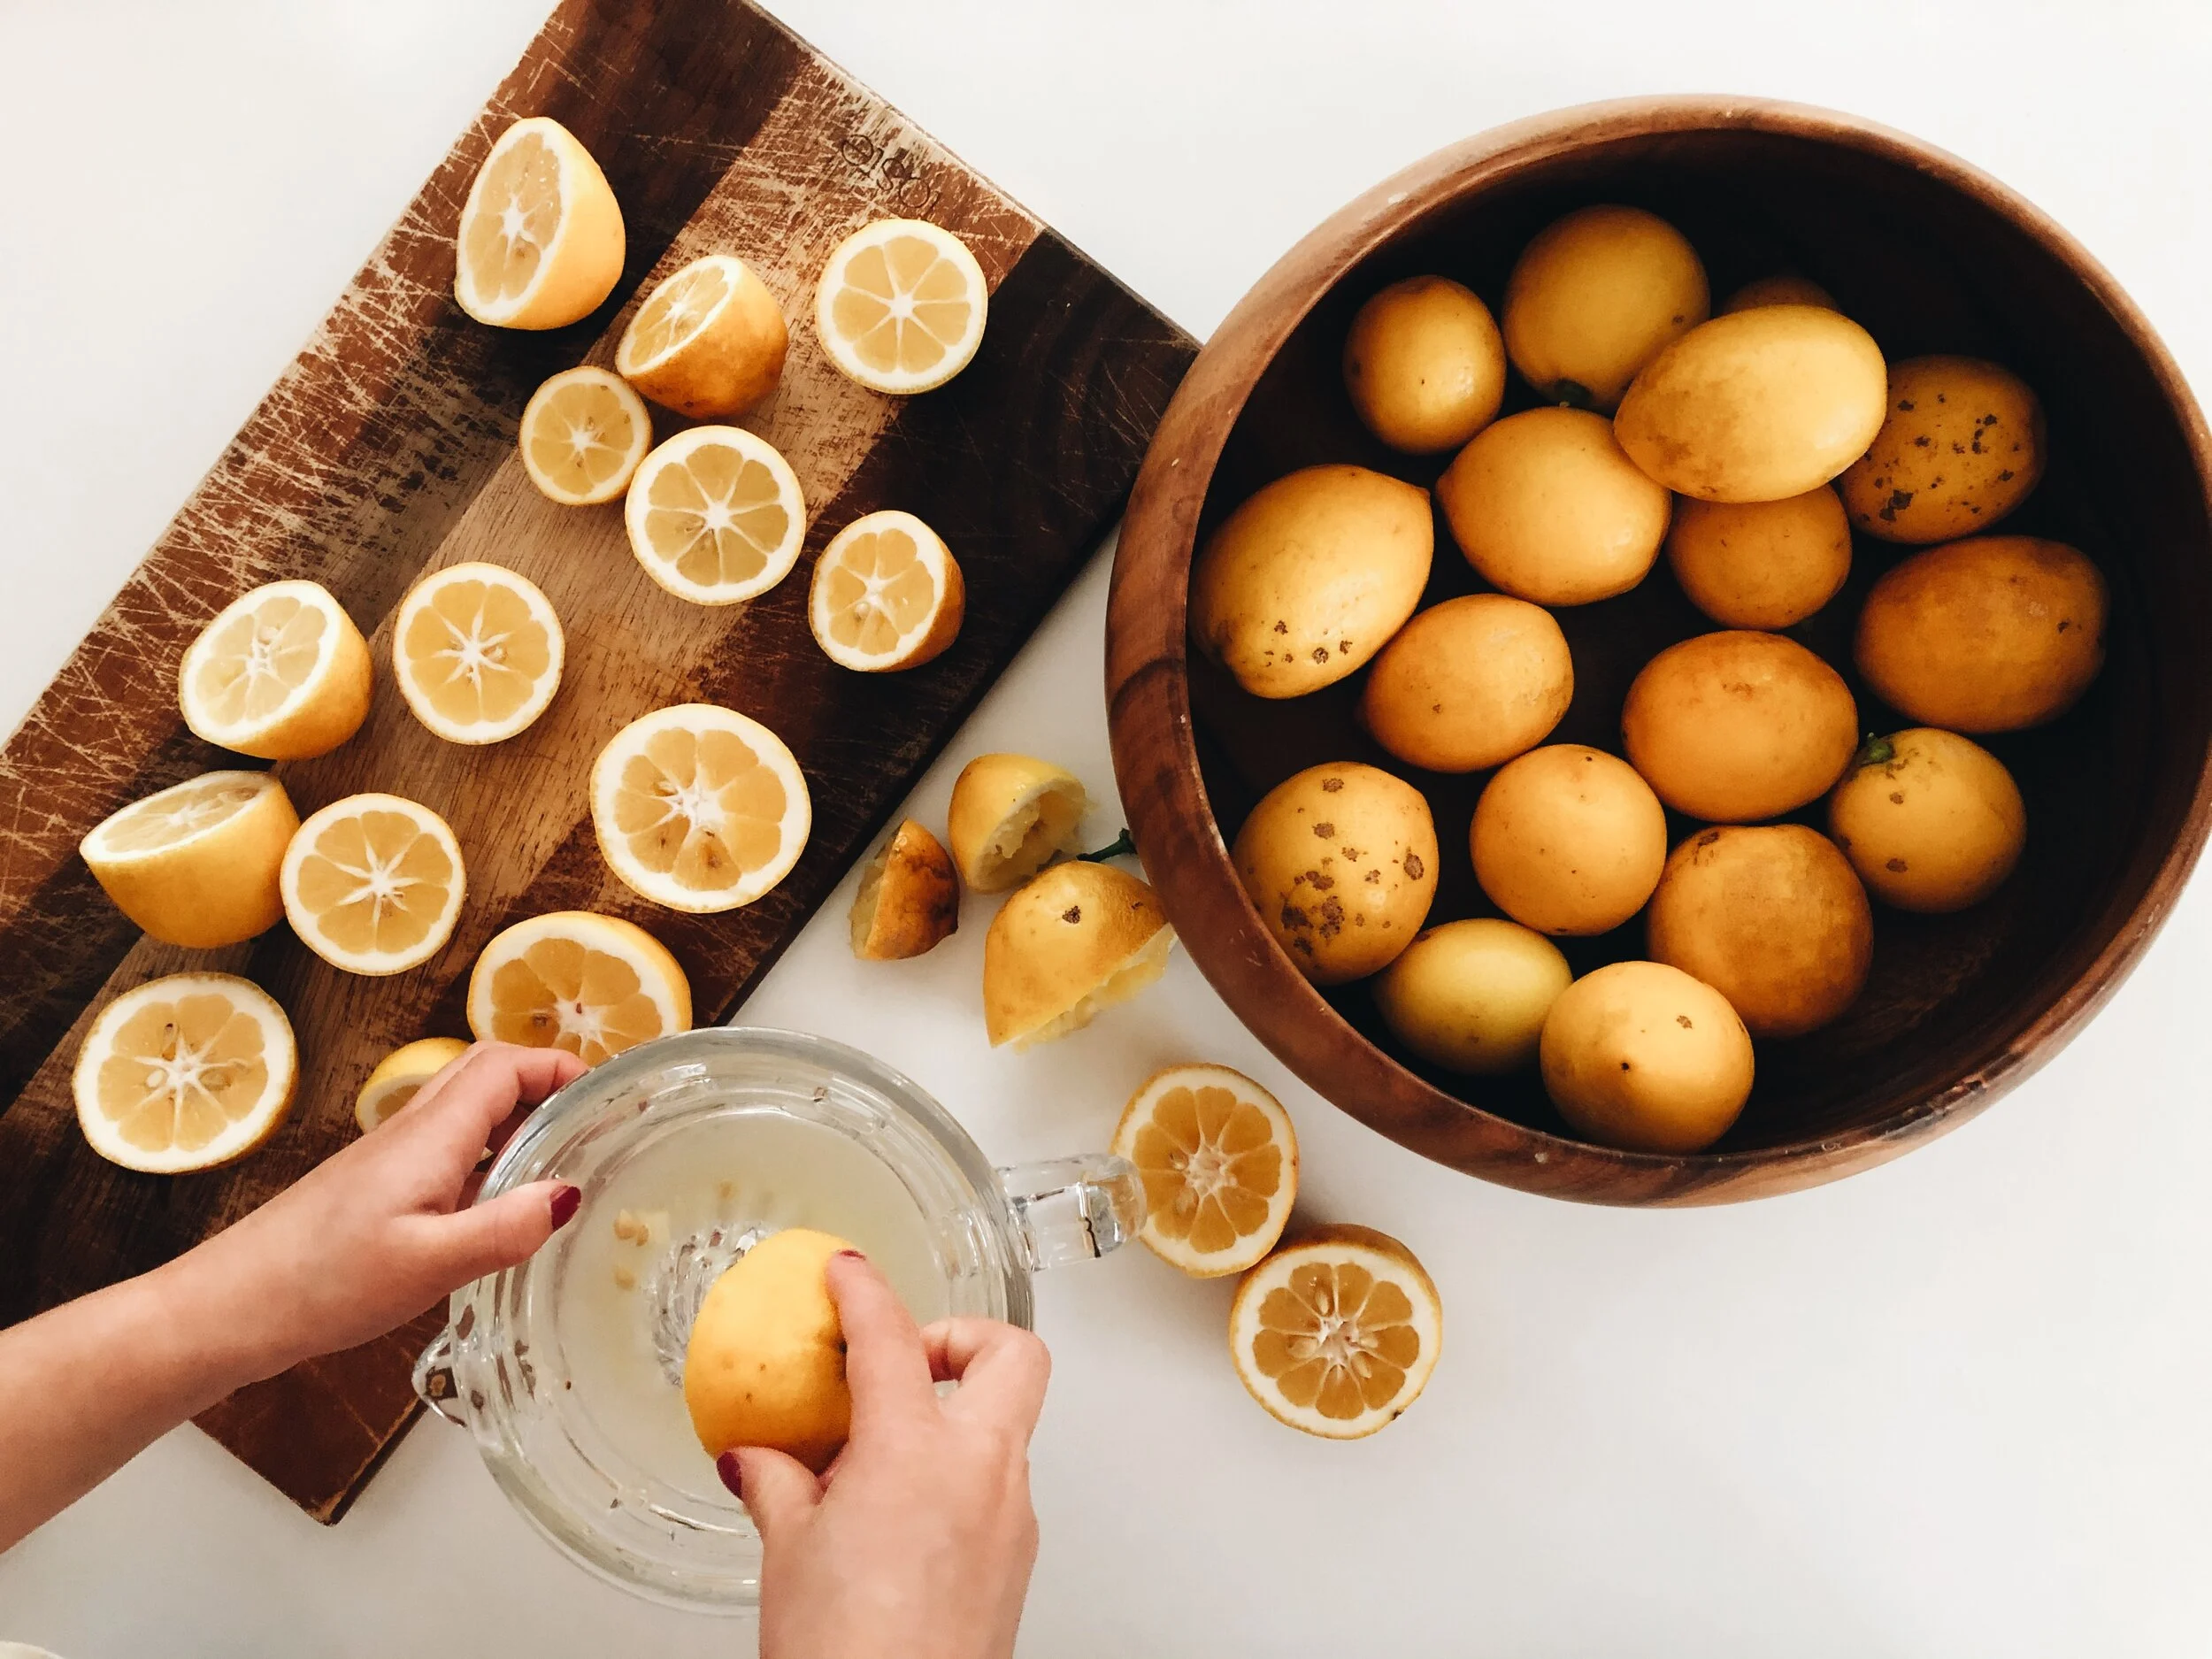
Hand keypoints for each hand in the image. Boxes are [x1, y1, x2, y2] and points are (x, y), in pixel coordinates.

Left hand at [181, 1040, 586, 1375]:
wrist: (230, 1307)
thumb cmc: (324, 1283)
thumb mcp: (428, 1264)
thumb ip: (503, 1228)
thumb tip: (570, 1195)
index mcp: (429, 1136)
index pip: (502, 1064)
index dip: (558, 1066)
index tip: (605, 1094)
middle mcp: (409, 1133)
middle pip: (484, 1074)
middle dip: (543, 1084)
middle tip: (590, 1123)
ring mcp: (388, 1160)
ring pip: (464, 1111)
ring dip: (516, 1120)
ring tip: (559, 1164)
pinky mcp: (375, 1190)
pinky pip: (444, 1149)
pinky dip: (485, 1158)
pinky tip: (496, 1209)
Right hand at [730, 1253, 1049, 1658]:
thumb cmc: (846, 1652)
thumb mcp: (787, 1555)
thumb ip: (780, 1486)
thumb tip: (760, 1460)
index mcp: (916, 1450)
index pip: (892, 1336)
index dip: (865, 1291)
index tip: (848, 1273)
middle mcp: (982, 1471)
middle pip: (1011, 1353)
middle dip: (961, 1336)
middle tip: (902, 1357)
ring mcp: (1011, 1517)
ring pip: (1006, 1425)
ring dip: (953, 1416)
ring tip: (879, 1453)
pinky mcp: (1016, 1561)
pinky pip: (996, 1487)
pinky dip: (955, 1476)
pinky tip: (898, 1515)